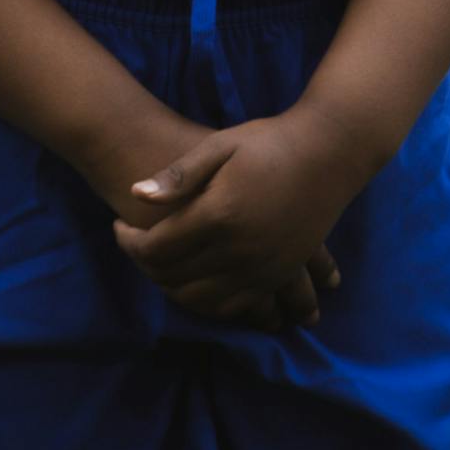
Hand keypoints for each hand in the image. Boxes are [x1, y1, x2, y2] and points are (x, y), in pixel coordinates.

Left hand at [108, 110, 363, 328]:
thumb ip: (179, 174)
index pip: (155, 248)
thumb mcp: (221, 145)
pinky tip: (196, 284)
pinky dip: (208, 304)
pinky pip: (235, 307)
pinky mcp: (279, 275)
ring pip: (200, 300)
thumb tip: (135, 195)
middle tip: (136, 245)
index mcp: (219, 214)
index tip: (119, 226)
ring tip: (162, 265)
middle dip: (144, 265)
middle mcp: (240, 250)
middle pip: (173, 278)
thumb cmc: (270, 142)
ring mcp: (263, 268)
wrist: (330, 153)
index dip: (128, 242)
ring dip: (172, 289)